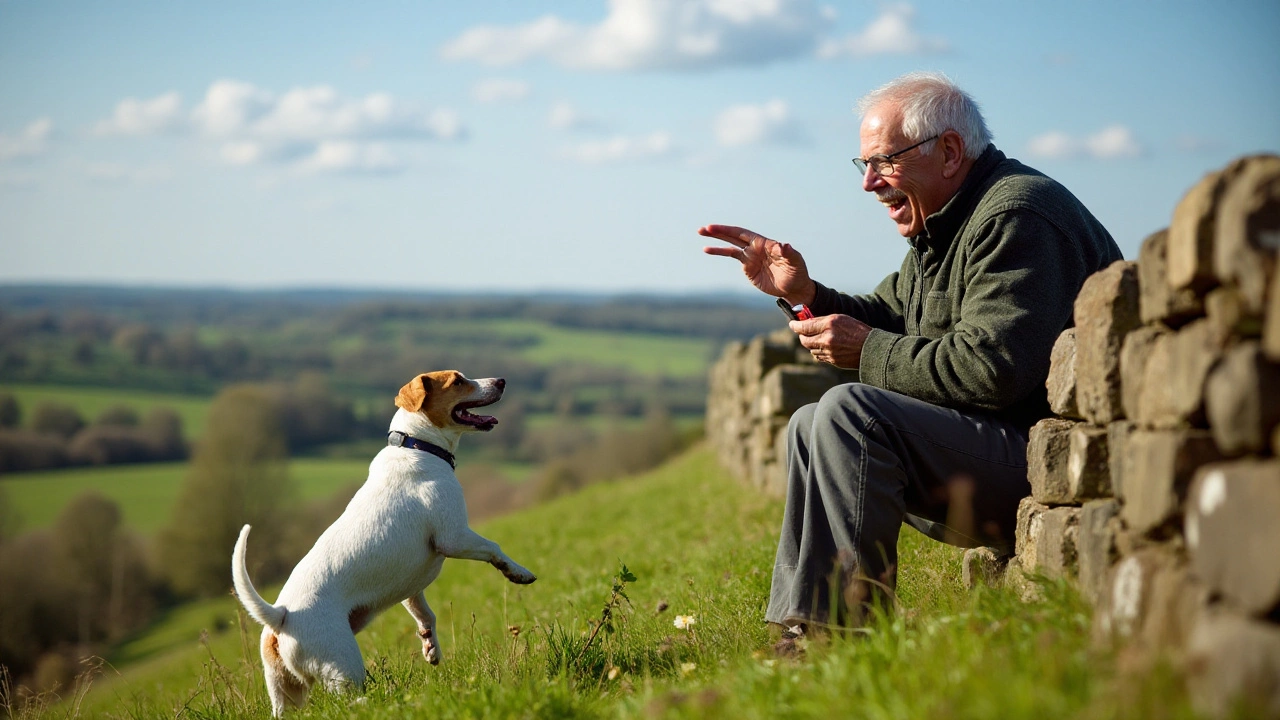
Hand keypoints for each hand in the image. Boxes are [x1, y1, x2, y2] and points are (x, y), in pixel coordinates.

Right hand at [699, 224, 814, 305]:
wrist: (794, 287)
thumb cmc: (797, 272)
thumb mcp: (795, 261)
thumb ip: (788, 253)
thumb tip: (783, 245)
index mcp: (764, 244)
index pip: (742, 234)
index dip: (728, 230)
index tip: (714, 228)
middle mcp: (754, 248)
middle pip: (733, 236)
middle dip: (718, 232)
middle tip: (703, 229)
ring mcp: (750, 257)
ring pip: (730, 245)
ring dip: (716, 241)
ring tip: (701, 234)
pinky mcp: (748, 268)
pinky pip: (732, 257)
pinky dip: (720, 252)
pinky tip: (708, 250)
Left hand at [791, 314, 870, 368]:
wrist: (871, 348)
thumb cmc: (857, 330)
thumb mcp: (840, 318)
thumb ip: (822, 320)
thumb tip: (806, 322)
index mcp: (829, 325)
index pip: (805, 326)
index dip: (796, 325)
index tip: (792, 324)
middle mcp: (827, 339)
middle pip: (804, 340)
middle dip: (802, 336)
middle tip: (803, 331)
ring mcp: (829, 352)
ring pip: (811, 349)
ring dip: (811, 344)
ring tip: (818, 338)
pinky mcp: (832, 361)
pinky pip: (819, 356)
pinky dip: (818, 351)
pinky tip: (825, 346)